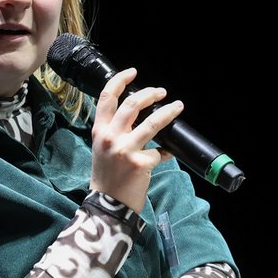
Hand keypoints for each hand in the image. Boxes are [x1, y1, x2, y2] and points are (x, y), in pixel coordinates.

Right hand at [91, 66, 183, 211]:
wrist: (107, 204)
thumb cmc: (107, 177)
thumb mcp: (102, 149)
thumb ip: (114, 132)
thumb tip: (139, 117)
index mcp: (99, 131)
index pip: (107, 97)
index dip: (121, 80)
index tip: (133, 72)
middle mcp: (110, 137)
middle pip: (133, 104)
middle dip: (150, 93)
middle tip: (162, 92)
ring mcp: (125, 149)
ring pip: (152, 122)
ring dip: (168, 112)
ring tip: (177, 107)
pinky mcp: (140, 162)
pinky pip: (160, 151)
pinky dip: (166, 152)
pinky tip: (167, 154)